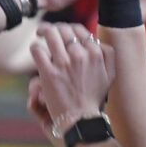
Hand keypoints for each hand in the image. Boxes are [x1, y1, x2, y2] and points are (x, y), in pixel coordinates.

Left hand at [29, 23, 115, 137]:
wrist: (80, 118)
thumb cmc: (93, 97)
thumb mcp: (110, 75)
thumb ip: (108, 55)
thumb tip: (98, 40)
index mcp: (95, 54)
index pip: (78, 29)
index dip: (68, 28)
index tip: (62, 33)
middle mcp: (80, 56)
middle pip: (63, 29)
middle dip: (54, 28)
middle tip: (46, 31)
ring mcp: (64, 64)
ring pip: (50, 34)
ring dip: (43, 32)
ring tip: (39, 35)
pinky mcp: (49, 73)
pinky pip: (37, 49)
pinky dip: (35, 47)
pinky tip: (36, 51)